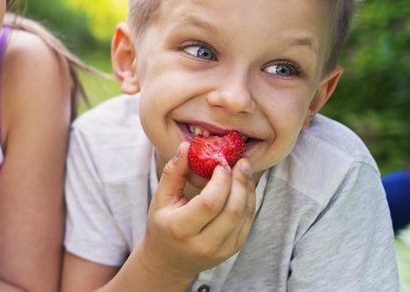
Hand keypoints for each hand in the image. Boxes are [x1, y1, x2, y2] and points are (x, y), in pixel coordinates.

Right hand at [135, 142, 255, 278]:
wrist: (169, 262)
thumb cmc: (162, 225)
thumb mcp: (160, 199)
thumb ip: (173, 172)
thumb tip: (187, 146)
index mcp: (181, 229)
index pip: (210, 203)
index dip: (221, 180)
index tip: (221, 163)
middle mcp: (204, 243)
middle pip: (232, 209)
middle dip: (240, 181)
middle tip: (240, 162)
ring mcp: (222, 249)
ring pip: (244, 215)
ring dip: (247, 189)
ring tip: (244, 170)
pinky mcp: (233, 249)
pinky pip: (247, 221)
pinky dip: (249, 200)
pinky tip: (244, 186)